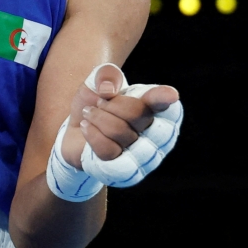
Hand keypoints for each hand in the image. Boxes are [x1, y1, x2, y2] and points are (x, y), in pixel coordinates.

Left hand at [60, 64, 178, 168]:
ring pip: (119, 132)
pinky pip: (107, 150)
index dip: (164, 98)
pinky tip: (87, 128)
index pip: (164, 102)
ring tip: (90, 114)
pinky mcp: (126, 173)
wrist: (77, 132)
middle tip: (100, 103)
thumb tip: (108, 90)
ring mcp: (145, 157)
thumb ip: (106, 75)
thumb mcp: (99, 82)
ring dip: (98, 118)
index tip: (170, 95)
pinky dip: (92, 134)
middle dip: (110, 104)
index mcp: (158, 107)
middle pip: (137, 113)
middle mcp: (158, 134)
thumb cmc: (98, 104)